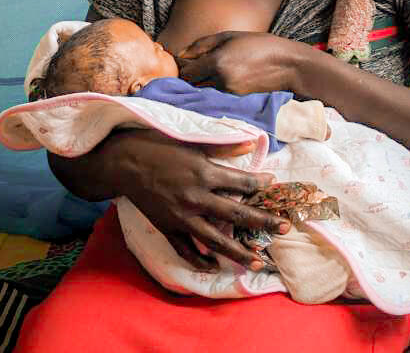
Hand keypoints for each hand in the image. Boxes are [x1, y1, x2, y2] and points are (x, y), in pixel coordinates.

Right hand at [116, 130, 290, 270]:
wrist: (124, 163)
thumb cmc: (159, 147)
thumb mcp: (193, 142)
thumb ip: (223, 147)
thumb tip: (250, 143)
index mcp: (204, 173)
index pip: (241, 182)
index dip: (260, 184)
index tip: (273, 185)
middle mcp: (196, 198)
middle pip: (237, 214)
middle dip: (264, 222)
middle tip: (285, 228)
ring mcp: (182, 217)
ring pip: (215, 240)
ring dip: (238, 252)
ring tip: (258, 262)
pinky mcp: (167, 228)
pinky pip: (186, 250)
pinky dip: (200, 260)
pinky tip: (215, 267)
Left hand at [177, 31, 305, 94]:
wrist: (288, 65)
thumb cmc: (260, 45)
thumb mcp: (229, 36)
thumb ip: (202, 45)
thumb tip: (181, 54)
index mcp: (217, 62)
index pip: (186, 73)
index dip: (184, 68)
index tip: (187, 62)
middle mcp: (221, 80)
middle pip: (192, 85)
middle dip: (191, 77)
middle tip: (197, 68)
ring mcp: (229, 93)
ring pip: (203, 92)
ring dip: (202, 85)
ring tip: (212, 73)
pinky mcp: (236, 101)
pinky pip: (216, 96)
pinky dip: (214, 90)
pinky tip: (224, 79)